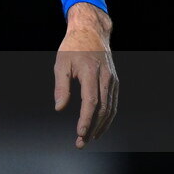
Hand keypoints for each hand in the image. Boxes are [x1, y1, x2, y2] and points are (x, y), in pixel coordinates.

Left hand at [54, 2, 117, 148]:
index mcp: (91, 72)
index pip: (91, 102)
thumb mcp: (61, 62)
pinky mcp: (114, 81)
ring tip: (89, 138)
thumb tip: (59, 108)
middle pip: (102, 109)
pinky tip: (99, 126)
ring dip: (101, 126)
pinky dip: (107, 117)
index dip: (86, 119)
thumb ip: (61, 86)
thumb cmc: (73, 46)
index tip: (80, 133)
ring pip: (110, 109)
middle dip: (92, 128)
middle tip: (81, 142)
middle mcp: (105, 77)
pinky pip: (113, 103)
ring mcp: (112, 80)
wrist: (91, 31)